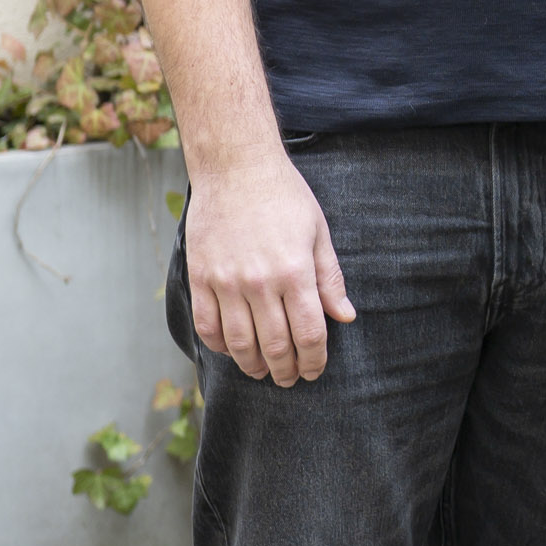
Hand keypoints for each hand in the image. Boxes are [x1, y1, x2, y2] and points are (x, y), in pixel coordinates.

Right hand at [185, 152, 355, 386]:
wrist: (236, 167)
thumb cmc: (284, 196)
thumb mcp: (318, 233)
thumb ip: (330, 279)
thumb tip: (345, 317)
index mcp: (295, 271)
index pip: (309, 334)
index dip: (314, 360)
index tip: (314, 370)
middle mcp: (260, 282)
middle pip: (275, 346)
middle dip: (286, 370)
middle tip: (290, 379)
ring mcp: (226, 282)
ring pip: (239, 344)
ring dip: (254, 365)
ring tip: (264, 371)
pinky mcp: (200, 277)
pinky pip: (207, 326)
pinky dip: (220, 346)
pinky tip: (233, 349)